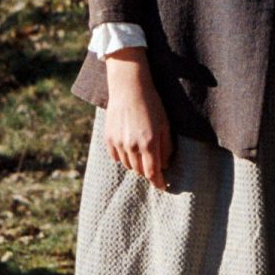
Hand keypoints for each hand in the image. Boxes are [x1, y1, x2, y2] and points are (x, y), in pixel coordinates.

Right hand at [103, 48, 172, 186]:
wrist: (128, 87)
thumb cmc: (151, 104)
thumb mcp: (165, 124)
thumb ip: (166, 147)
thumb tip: (165, 165)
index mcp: (149, 143)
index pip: (153, 172)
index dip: (158, 182)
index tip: (162, 187)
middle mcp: (132, 146)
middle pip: (140, 171)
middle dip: (148, 171)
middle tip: (153, 165)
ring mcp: (118, 143)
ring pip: (128, 165)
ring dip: (136, 164)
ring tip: (141, 153)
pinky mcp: (108, 138)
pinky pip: (116, 157)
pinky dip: (123, 157)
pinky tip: (128, 148)